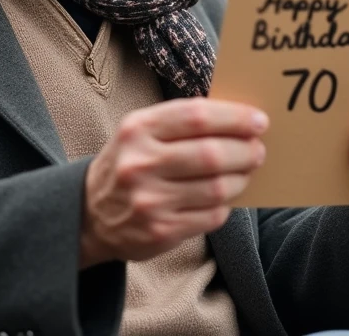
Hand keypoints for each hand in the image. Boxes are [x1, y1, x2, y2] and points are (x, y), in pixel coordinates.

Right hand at [80, 99, 267, 267]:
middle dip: (245, 151)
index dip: (234, 118)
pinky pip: (211, 216)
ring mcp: (149, 200)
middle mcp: (140, 163)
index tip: (259, 121)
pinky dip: (225, 205)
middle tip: (258, 150)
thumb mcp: (142, 132)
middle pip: (212, 155)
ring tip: (245, 173)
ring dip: (240, 180)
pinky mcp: (160, 230)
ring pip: (216, 188)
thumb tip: (241, 120)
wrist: (89, 213)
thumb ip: (183, 123)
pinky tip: (223, 198)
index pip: (196, 117)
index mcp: (138, 129)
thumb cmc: (129, 163)